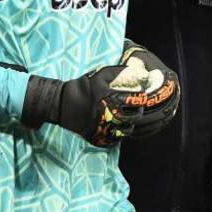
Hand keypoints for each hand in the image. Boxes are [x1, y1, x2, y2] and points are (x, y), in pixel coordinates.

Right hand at [21, 45, 180, 147]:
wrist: (63, 106)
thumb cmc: (84, 87)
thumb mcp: (100, 74)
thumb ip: (120, 71)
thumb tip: (140, 71)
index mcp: (110, 98)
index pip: (136, 101)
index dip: (145, 99)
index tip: (148, 96)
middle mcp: (109, 116)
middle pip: (135, 119)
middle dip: (142, 114)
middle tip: (145, 109)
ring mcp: (105, 130)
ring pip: (129, 131)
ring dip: (135, 125)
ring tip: (137, 118)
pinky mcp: (101, 139)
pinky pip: (118, 139)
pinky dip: (124, 134)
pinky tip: (126, 127)